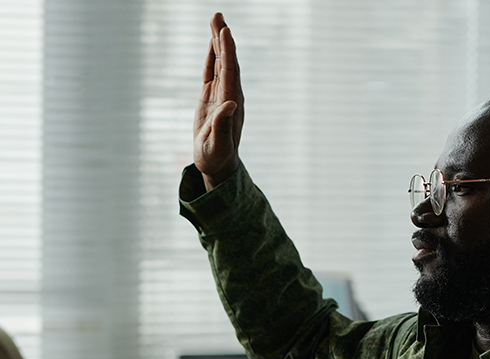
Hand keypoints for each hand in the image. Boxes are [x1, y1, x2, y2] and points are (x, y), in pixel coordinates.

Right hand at [193, 13, 243, 191]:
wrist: (217, 165)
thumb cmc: (217, 157)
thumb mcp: (218, 144)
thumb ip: (222, 125)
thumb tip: (231, 104)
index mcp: (231, 104)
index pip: (230, 72)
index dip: (228, 51)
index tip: (225, 31)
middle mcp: (229, 95)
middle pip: (227, 62)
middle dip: (223, 39)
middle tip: (218, 15)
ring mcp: (221, 95)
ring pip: (220, 63)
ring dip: (218, 42)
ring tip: (215, 19)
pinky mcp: (211, 98)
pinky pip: (212, 72)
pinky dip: (211, 56)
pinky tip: (211, 42)